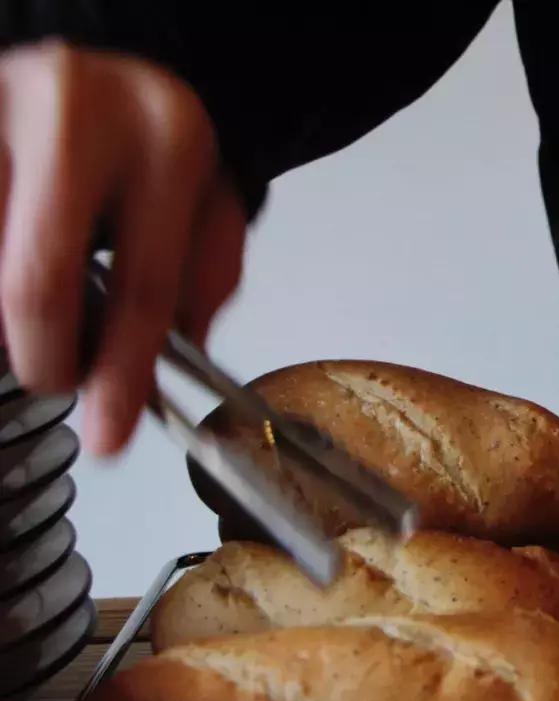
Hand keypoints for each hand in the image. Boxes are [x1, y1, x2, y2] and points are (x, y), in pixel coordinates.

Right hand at [0, 40, 247, 454]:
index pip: (141, 288)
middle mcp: (74, 111)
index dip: (120, 375)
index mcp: (165, 142)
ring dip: (12, 320)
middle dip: (45, 357)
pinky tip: (23, 280)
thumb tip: (162, 370)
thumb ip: (202, 289)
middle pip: (35, 282)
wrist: (110, 78)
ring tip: (45, 317)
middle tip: (60, 378)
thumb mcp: (212, 213)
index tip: (110, 437)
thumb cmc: (159, 156)